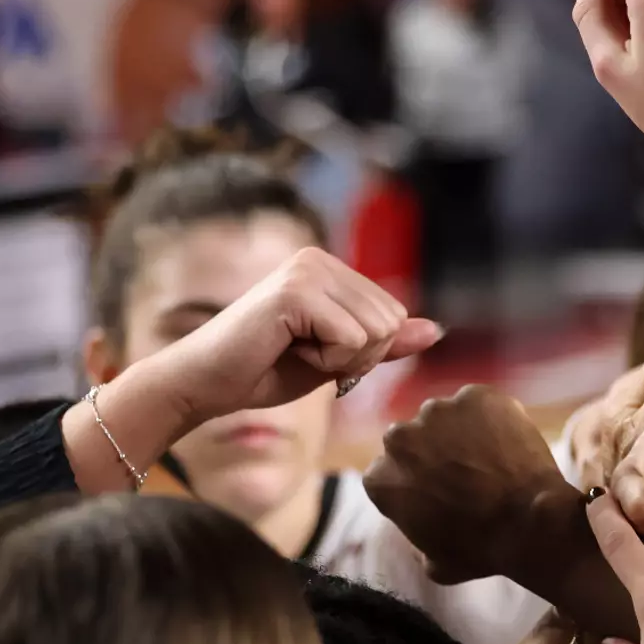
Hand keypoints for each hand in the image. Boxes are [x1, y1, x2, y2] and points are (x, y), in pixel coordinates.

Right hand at [152, 246, 440, 423]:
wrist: (207, 383)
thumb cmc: (266, 370)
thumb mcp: (339, 358)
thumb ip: (385, 343)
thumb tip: (436, 330)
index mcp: (332, 269)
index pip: (395, 316)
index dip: (365, 352)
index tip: (320, 353)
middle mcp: (320, 260)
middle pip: (391, 322)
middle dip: (358, 357)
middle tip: (306, 354)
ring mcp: (307, 271)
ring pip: (376, 331)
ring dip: (341, 359)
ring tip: (295, 349)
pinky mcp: (295, 292)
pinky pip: (351, 339)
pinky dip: (326, 360)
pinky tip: (287, 349)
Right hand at [366, 384, 571, 586]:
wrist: (530, 521)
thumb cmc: (482, 549)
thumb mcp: (435, 563)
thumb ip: (417, 540)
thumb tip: (421, 532)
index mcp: (381, 477)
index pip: (388, 472)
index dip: (414, 482)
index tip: (437, 491)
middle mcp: (399, 438)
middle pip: (411, 439)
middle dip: (431, 452)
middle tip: (465, 472)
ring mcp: (438, 411)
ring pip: (444, 417)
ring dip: (460, 432)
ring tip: (490, 457)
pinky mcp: (476, 396)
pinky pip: (479, 404)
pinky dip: (491, 417)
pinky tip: (508, 442)